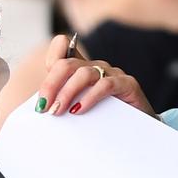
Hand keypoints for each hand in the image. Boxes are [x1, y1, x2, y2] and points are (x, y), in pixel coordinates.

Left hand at [33, 35, 153, 117]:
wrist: (137, 132)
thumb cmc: (104, 120)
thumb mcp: (77, 109)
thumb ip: (61, 103)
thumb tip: (40, 109)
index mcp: (81, 68)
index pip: (62, 46)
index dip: (50, 59)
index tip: (42, 93)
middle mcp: (95, 66)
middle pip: (66, 64)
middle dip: (50, 86)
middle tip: (43, 108)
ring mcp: (112, 73)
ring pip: (83, 73)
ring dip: (67, 93)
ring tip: (58, 111)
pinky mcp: (127, 84)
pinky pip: (105, 85)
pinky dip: (89, 97)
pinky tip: (79, 110)